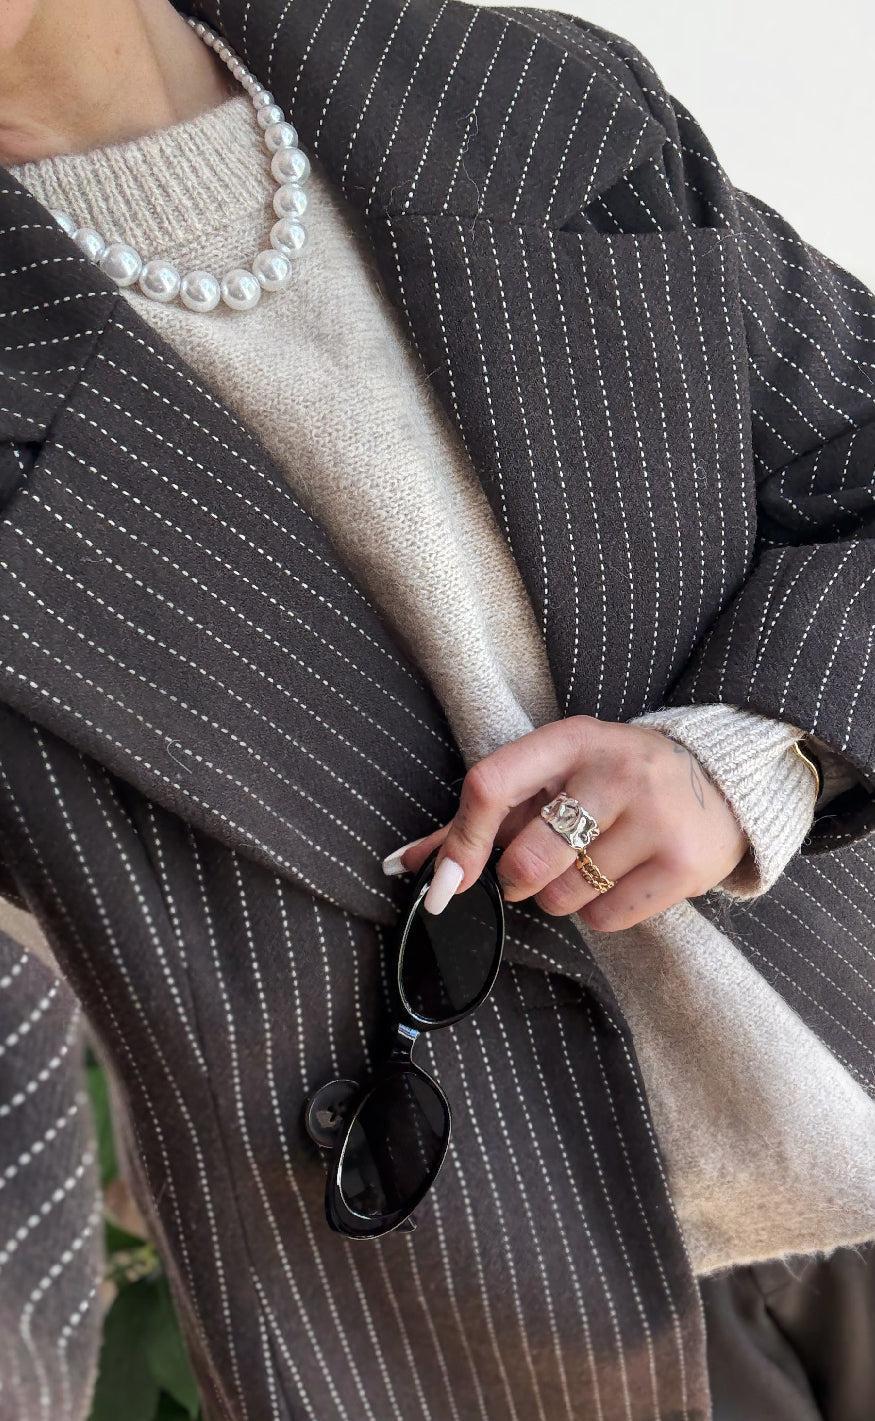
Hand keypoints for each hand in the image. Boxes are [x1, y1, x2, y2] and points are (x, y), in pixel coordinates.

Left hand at [382, 716, 749, 930]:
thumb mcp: (555, 774)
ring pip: (561, 896)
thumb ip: (482, 815)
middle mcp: (615, 772)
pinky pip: (604, 918)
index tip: (447, 882)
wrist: (721, 781)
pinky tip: (621, 879)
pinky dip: (599, 912)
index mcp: (571, 740)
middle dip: (519, 879)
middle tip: (539, 866)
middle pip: (525, 859)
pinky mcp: (682, 865)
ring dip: (560, 896)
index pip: (491, 785)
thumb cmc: (614, 780)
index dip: (461, 841)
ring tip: (593, 864)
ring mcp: (654, 817)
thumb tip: (407, 864)